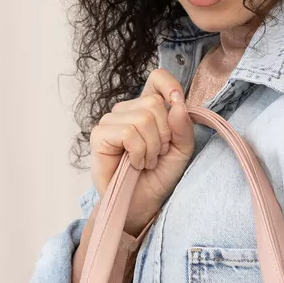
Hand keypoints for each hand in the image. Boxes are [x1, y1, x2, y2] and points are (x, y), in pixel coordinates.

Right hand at [89, 68, 195, 235]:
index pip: (157, 78)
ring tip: (146, 162)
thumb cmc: (158, 178)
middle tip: (157, 155)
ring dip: (151, 148)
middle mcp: (127, 110)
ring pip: (143, 118)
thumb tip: (177, 103)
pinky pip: (129, 132)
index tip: (177, 104)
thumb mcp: (181, 151)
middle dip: (164, 135)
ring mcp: (111, 121)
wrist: (141, 205)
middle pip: (154, 103)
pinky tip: (134, 164)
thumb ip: (183, 127)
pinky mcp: (100, 135)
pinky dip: (138, 152)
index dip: (170, 86)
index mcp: (147, 108)